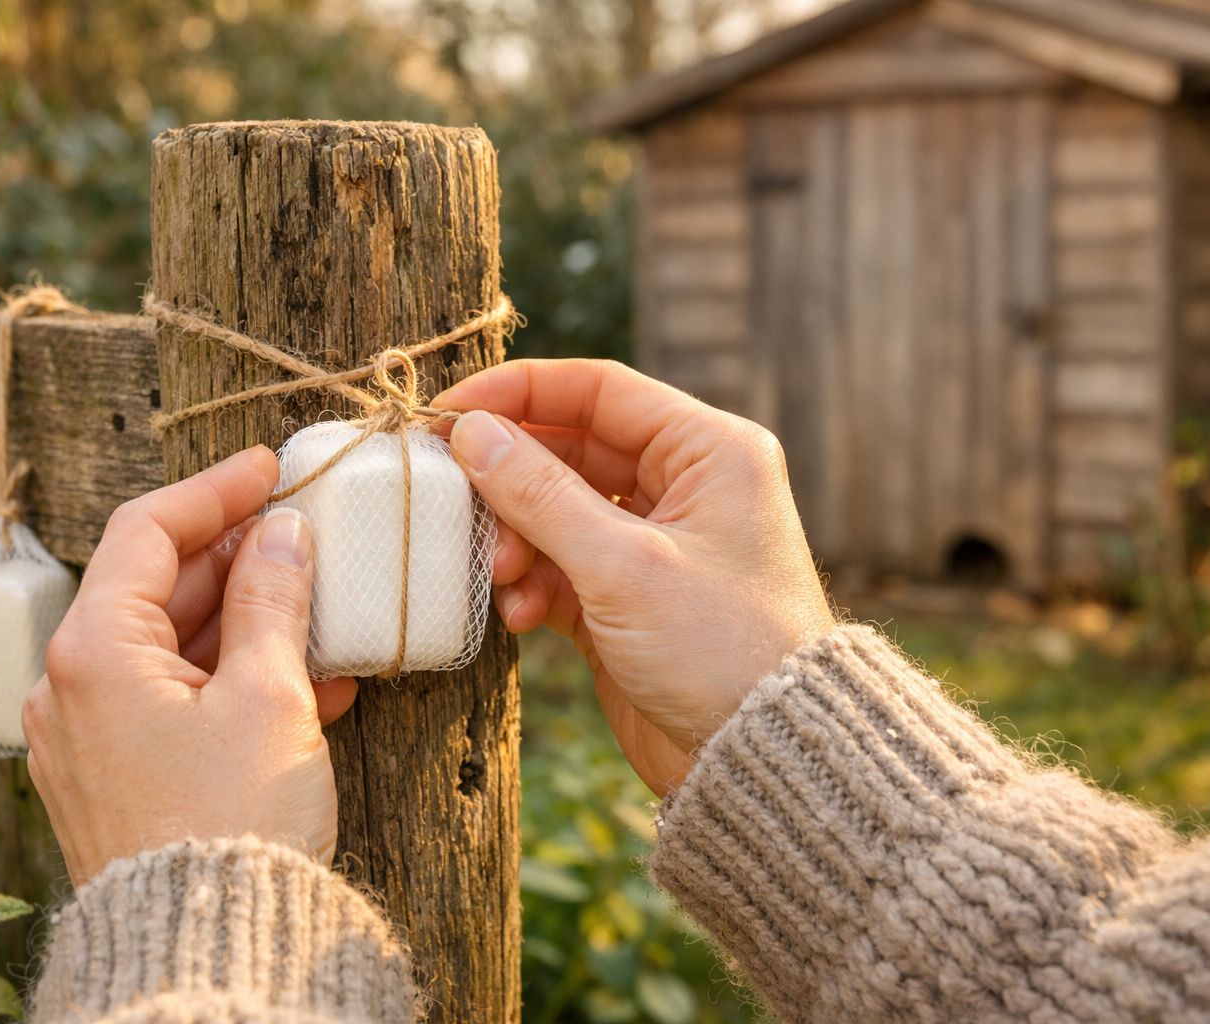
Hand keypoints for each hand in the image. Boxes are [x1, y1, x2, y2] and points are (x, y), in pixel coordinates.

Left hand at [23, 448, 357, 885]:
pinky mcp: (119, 778)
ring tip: (324, 615)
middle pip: (158, 588)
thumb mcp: (269, 696)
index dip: (214, 490)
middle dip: (240, 562)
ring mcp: (90, 738)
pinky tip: (309, 682)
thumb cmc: (232, 822)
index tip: (270, 467)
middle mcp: (72, 688)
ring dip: (249, 625)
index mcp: (93, 651)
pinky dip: (236, 682)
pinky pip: (177, 702)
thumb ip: (273, 601)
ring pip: (174, 648)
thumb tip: (281, 535)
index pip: (147, 531)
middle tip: (306, 539)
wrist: (207, 950)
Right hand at [436, 360, 834, 794]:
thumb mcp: (622, 565)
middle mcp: (686, 486)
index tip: (449, 412)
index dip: (519, 392)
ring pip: (558, 511)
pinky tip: (524, 615)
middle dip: (511, 481)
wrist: (760, 760)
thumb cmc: (718, 649)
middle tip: (456, 504)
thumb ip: (539, 493)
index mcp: (709, 450)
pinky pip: (562, 566)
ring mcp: (656, 544)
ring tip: (503, 576)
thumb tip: (471, 433)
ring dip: (518, 540)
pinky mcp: (630, 599)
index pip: (599, 389)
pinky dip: (535, 584)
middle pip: (570, 450)